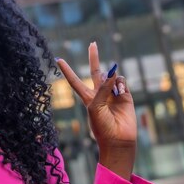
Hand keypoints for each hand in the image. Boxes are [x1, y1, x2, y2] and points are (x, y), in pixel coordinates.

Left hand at [56, 42, 135, 179]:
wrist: (118, 140)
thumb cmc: (102, 126)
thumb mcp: (96, 106)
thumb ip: (103, 89)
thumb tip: (113, 73)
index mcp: (87, 97)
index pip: (74, 80)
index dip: (67, 70)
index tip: (58, 59)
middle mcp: (99, 93)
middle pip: (96, 71)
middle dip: (94, 58)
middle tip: (92, 43)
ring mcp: (113, 93)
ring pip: (112, 76)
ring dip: (111, 78)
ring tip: (113, 93)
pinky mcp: (125, 96)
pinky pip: (122, 82)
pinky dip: (120, 84)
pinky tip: (120, 92)